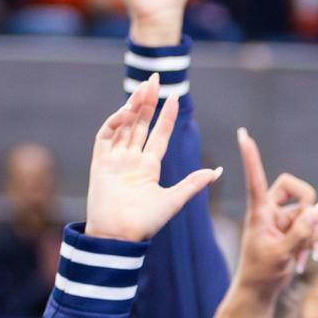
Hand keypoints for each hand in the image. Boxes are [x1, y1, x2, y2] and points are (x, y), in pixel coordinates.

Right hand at [84, 77, 221, 242]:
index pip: (158, 135)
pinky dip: (114, 122)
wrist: (119, 236)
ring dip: (132, 107)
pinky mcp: (99, 163)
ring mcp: (114, 160)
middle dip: (147, 103)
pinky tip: (127, 110)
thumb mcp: (174, 199)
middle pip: (140, 125)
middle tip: (155, 80)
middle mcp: (131, 161)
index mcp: (149, 168)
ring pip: (124, 126)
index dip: (165, 117)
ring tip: (143, 88)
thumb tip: (218, 171)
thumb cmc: (146, 223)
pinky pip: (106, 136)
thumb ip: (194, 183)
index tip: (175, 97)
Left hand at [233, 127, 317, 303]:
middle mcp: (272, 211)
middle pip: (297, 188)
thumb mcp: (282, 252)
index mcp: (259, 212)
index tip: (243, 134)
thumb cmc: (261, 272)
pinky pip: (314, 227)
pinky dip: (314, 242)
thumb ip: (302, 230)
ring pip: (311, 212)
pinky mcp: (295, 231)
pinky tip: (307, 260)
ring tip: (302, 256)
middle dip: (308, 206)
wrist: (260, 291)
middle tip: (308, 226)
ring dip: (313, 234)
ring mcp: (285, 221)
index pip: (255, 178)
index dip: (251, 157)